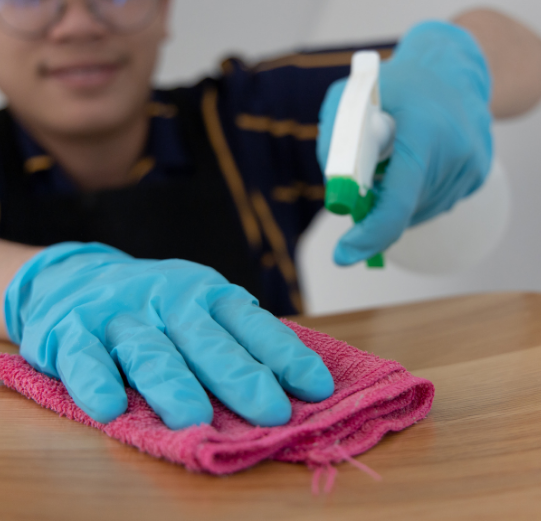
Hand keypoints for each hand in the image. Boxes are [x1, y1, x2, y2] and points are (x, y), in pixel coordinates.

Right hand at [4, 242, 333, 429]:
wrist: (74, 274)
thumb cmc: (156, 303)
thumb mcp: (200, 306)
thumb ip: (235, 338)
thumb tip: (293, 382)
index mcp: (206, 295)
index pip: (252, 324)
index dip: (284, 354)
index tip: (316, 387)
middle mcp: (168, 301)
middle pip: (207, 342)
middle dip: (241, 377)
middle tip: (271, 412)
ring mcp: (120, 316)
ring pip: (150, 352)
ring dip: (173, 385)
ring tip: (194, 418)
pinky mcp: (71, 332)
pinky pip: (84, 359)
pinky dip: (96, 383)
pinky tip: (110, 409)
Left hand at [317, 21, 492, 264]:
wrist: (455, 69)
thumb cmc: (399, 83)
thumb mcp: (354, 96)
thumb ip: (336, 140)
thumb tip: (336, 194)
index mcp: (425, 132)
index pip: (398, 201)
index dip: (370, 235)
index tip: (344, 256)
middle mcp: (456, 153)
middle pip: (406, 212)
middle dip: (376, 213)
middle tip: (362, 187)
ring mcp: (472, 167)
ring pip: (419, 213)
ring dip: (398, 204)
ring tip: (394, 164)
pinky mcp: (478, 176)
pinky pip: (435, 205)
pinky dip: (416, 198)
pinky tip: (416, 167)